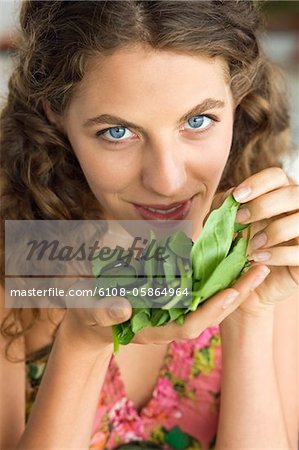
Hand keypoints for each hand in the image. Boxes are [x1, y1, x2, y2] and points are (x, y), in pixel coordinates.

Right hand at [61, 265, 270, 347]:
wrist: (88, 310)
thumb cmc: (87, 310)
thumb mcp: (89, 309)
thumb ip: (103, 311)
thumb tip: (122, 309)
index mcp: (152, 329)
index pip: (188, 327)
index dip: (210, 311)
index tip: (232, 293)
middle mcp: (167, 320)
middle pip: (208, 314)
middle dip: (235, 295)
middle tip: (259, 270)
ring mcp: (170, 308)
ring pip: (207, 300)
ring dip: (232, 283)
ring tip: (254, 263)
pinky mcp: (169, 295)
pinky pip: (197, 287)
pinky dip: (214, 274)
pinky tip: (228, 258)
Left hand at [222, 167, 297, 317]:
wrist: (251, 283)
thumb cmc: (240, 249)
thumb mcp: (228, 227)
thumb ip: (225, 210)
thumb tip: (224, 200)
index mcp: (280, 195)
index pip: (276, 176)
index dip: (258, 183)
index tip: (237, 197)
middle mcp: (298, 209)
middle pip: (292, 194)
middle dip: (263, 205)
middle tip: (240, 219)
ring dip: (273, 231)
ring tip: (252, 244)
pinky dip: (279, 254)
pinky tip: (259, 259)